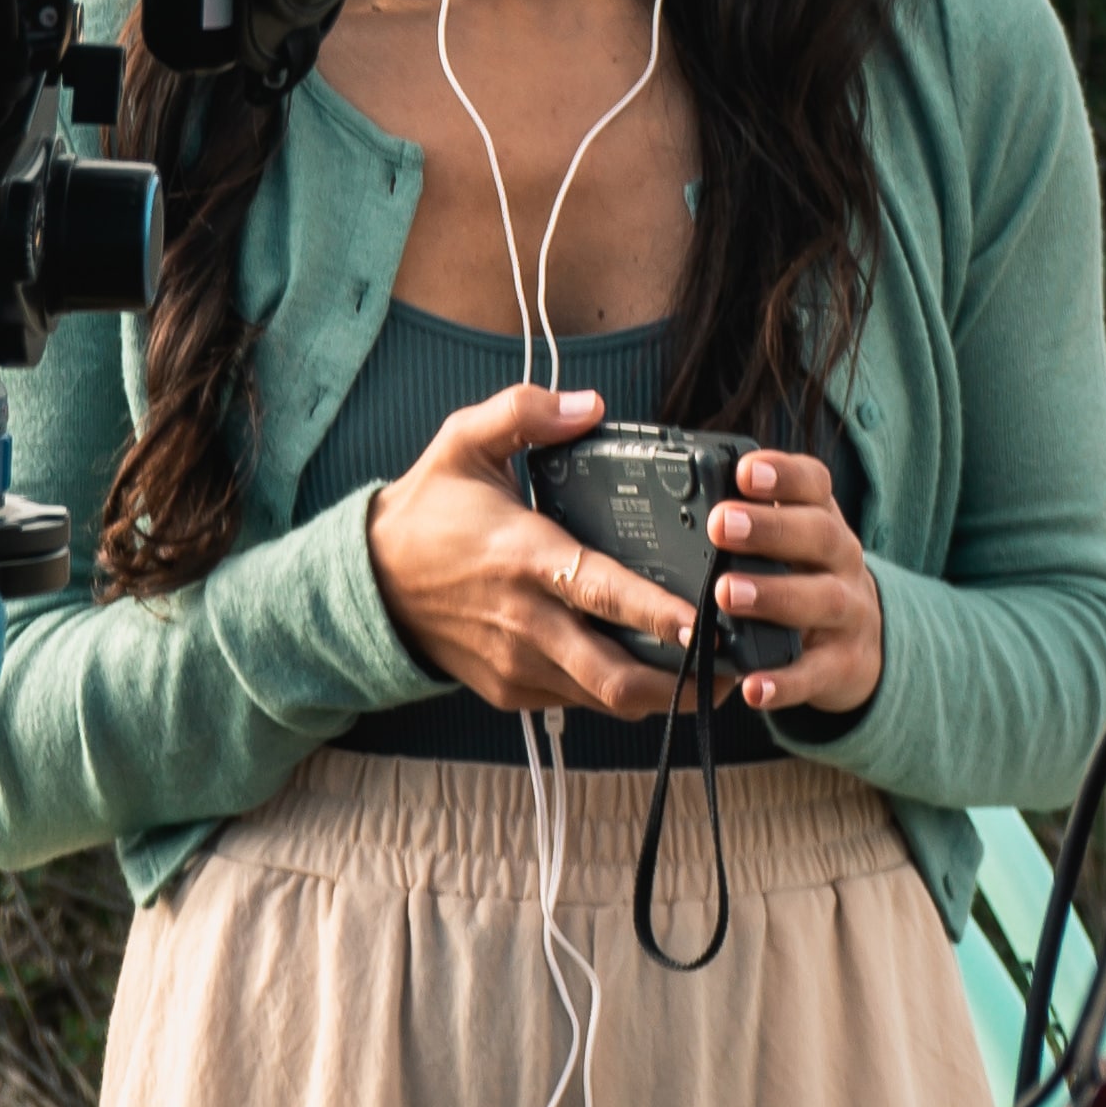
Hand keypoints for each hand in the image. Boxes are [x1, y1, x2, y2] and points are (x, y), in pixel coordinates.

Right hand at [365, 383, 699, 722]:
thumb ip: (525, 413)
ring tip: (715, 676)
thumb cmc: (428, 511)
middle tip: (736, 668)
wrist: (370, 583)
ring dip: (660, 693)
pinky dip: (617, 692)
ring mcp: (518, 665)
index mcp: (523, 556)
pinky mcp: (512, 691)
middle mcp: (525, 622)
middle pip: (613, 674)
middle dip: (681, 682)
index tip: (706, 620)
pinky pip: (578, 701)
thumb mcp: (462, 441)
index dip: (657, 612)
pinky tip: (652, 671)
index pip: (600, 592)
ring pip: (603, 697)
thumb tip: (591, 405)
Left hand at [710, 449, 882, 721]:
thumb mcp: (790, 543)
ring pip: (823, 599)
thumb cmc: (802, 578)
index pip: (814, 484)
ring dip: (774, 594)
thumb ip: (750, 524)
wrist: (861, 642)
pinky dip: (785, 681)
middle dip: (770, 529)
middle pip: (819, 535)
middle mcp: (842, 559)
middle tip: (720, 525)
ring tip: (725, 593)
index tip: (744, 472)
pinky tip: (752, 685)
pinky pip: (816, 673)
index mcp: (823, 520)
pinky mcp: (844, 664)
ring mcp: (849, 613)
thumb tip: (686, 505)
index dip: (783, 475)